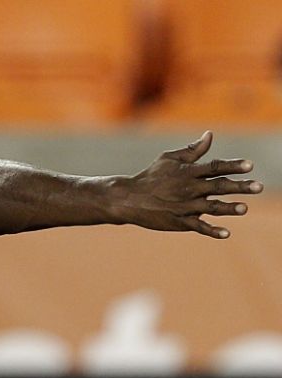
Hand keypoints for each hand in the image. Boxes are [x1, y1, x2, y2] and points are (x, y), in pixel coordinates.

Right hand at [118, 131, 262, 238]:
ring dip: (228, 208)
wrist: (129, 199)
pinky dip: (212, 230)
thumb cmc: (151, 176)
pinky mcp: (178, 222)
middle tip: (258, 187)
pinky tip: (226, 233)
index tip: (250, 165)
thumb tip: (210, 135)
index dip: (232, 166)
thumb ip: (193, 150)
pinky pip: (198, 227)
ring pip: (211, 207)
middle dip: (239, 187)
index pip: (214, 167)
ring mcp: (184, 207)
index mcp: (188, 172)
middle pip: (218, 187)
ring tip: (244, 208)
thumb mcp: (169, 158)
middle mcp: (188, 189)